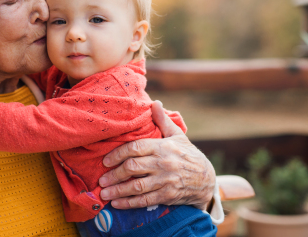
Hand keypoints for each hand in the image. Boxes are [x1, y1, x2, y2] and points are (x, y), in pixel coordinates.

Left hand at [99, 101, 214, 209]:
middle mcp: (162, 163)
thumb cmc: (187, 154)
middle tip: (101, 179)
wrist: (206, 178)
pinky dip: (129, 203)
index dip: (117, 154)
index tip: (106, 161)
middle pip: (132, 167)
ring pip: (136, 186)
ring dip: (117, 190)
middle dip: (114, 174)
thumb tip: (154, 103)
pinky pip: (145, 200)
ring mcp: (165, 180)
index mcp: (162, 146)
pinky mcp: (167, 195)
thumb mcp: (177, 135)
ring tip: (104, 193)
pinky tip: (117, 204)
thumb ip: (163, 120)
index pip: (135, 148)